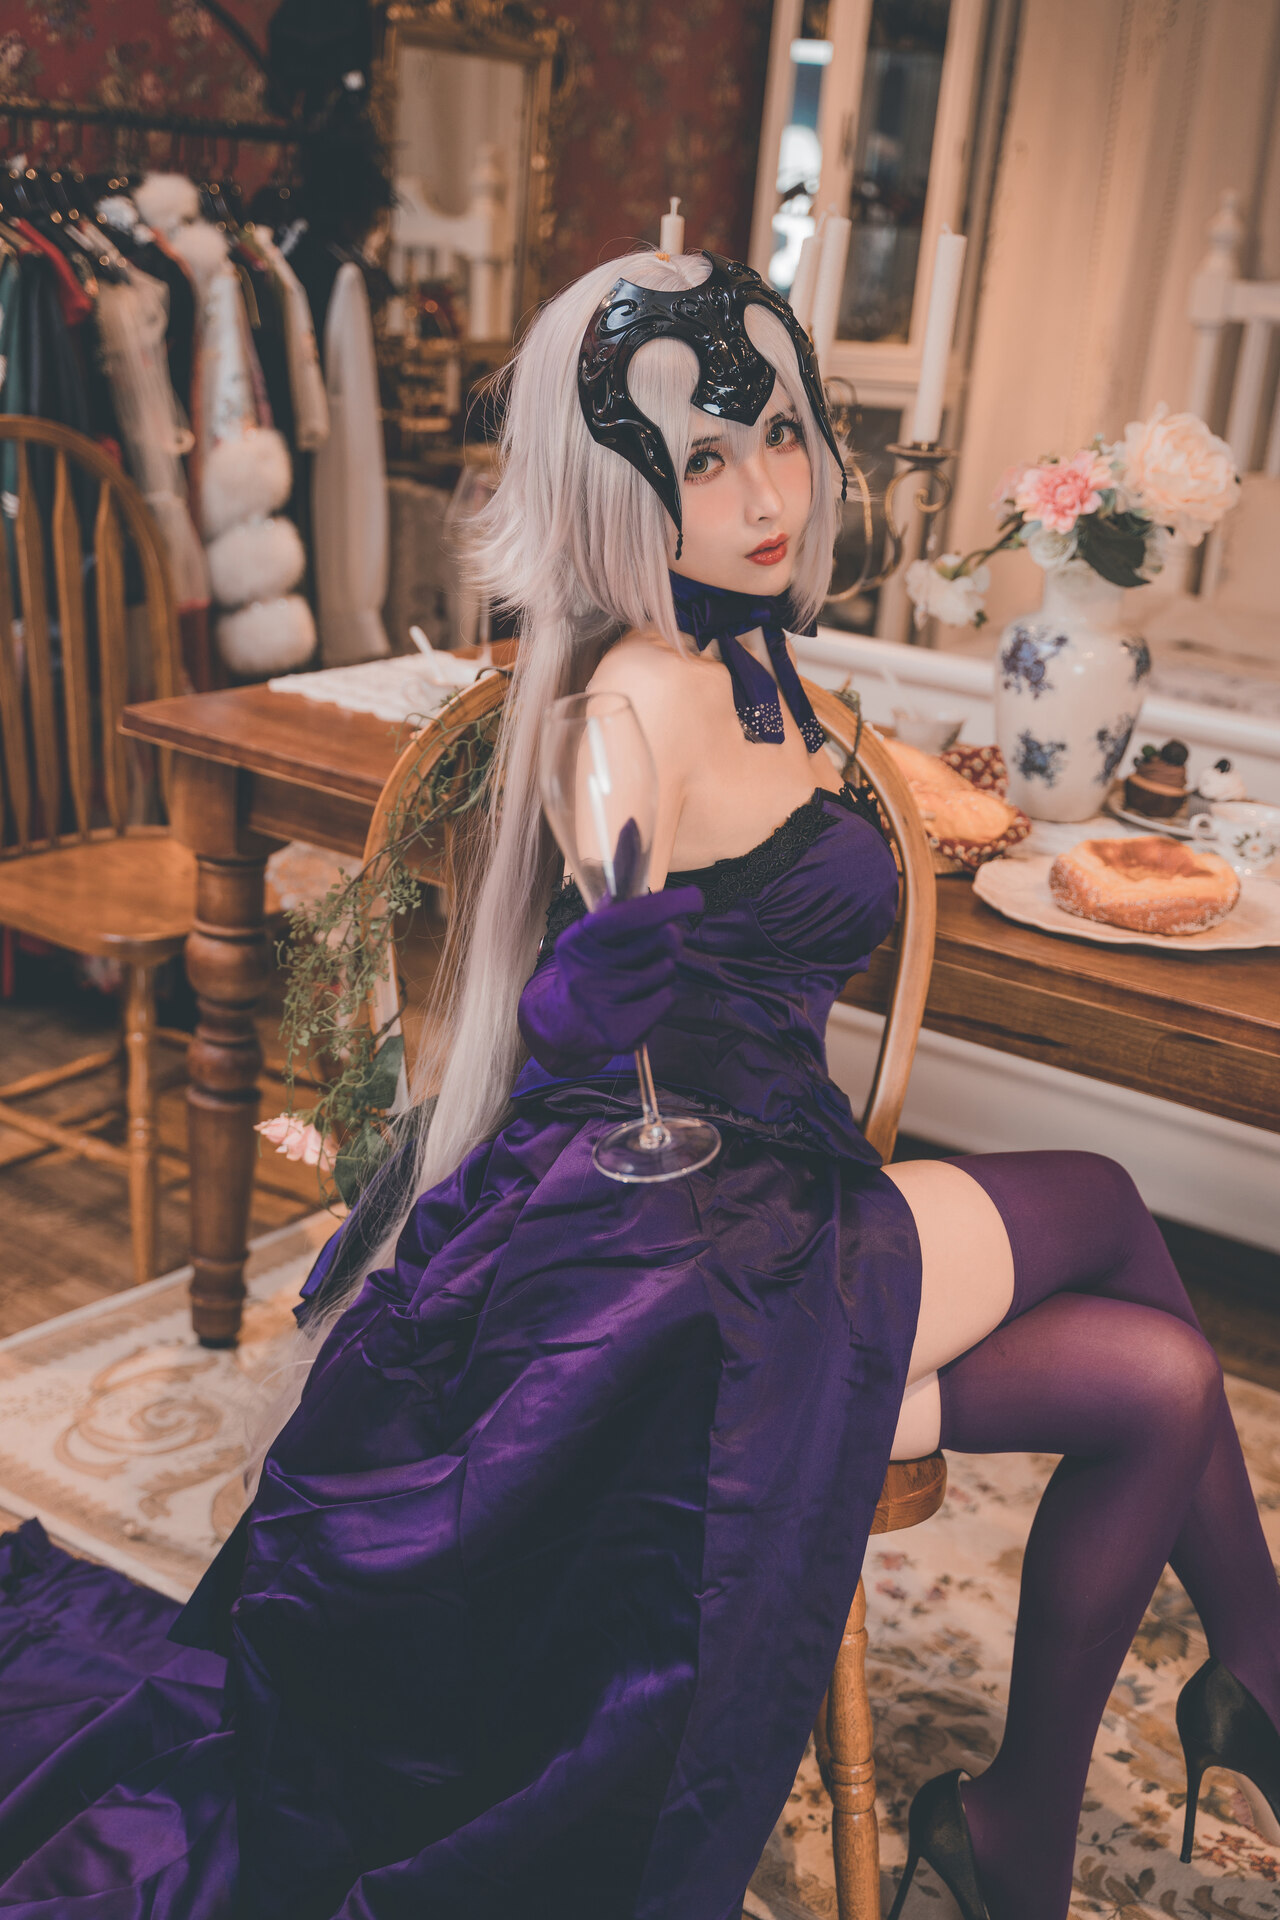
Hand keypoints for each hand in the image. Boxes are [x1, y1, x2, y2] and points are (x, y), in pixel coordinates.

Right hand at [518, 886, 703, 1075]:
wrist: (561, 1026)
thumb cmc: (586, 972)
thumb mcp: (587, 941)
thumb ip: (610, 918)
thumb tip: (621, 891)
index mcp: (578, 942)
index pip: (627, 917)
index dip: (665, 904)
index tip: (694, 898)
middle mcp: (586, 973)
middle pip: (662, 939)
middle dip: (668, 940)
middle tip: (654, 948)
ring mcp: (602, 1005)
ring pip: (668, 970)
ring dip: (662, 973)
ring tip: (638, 982)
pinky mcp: (619, 1032)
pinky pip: (667, 999)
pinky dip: (662, 998)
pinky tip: (640, 1002)